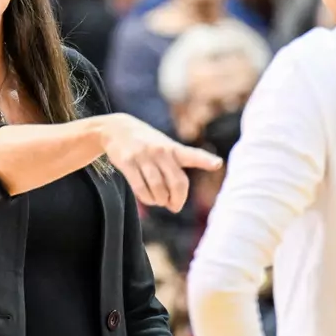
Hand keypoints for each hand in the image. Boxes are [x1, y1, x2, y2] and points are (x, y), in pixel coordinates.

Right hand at [99, 113, 223, 211]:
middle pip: (177, 182)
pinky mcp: (128, 162)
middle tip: (175, 207)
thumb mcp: (165, 146)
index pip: (192, 155)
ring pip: (158, 189)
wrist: (117, 129)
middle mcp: (160, 151)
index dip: (205, 160)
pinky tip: (149, 199)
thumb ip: (175, 167)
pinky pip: (141, 188)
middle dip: (177, 200)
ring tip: (160, 201)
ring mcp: (143, 156)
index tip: (218, 163)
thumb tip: (176, 201)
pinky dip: (147, 199)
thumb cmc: (147, 143)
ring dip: (161, 201)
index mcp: (173, 148)